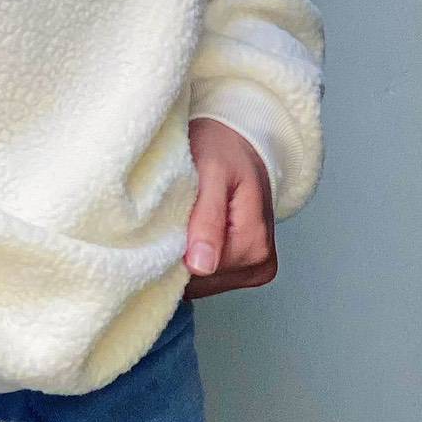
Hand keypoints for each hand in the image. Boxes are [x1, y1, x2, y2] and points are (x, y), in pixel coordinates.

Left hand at [183, 116, 276, 298]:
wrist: (238, 140)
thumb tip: (201, 266)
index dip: (175, 250)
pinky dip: (192, 256)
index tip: (160, 222)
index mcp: (255, 244)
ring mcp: (254, 268)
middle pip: (202, 280)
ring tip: (181, 219)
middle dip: (179, 254)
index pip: (201, 272)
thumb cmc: (223, 148)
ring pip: (203, 281)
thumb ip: (207, 217)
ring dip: (185, 255)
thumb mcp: (212, 171)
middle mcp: (260, 263)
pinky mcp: (244, 268)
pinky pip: (208, 277)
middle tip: (169, 215)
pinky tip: (189, 231)